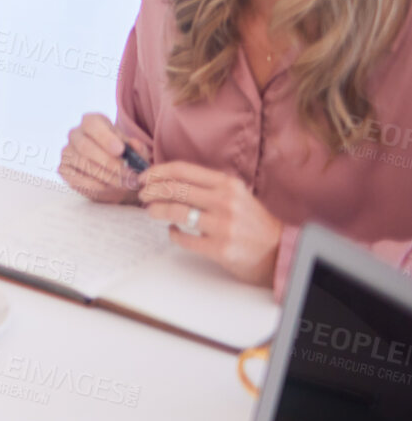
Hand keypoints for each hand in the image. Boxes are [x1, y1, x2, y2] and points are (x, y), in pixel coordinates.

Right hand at [58, 113, 146, 203]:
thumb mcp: (134, 150)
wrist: (112, 174)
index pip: (92, 124)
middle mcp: (75, 134)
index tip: (120, 150)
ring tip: (123, 184)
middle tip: (128, 175)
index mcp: (92, 122)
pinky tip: (108, 187)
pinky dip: (93, 184)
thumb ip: (137, 148)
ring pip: (81, 163)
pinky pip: (75, 177)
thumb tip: (135, 146)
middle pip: (85, 146)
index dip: (105, 137)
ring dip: (105, 176)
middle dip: (108, 163)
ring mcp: (67, 151)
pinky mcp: (63, 168)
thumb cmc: (122, 157)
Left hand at [139, 162, 283, 286]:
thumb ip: (208, 187)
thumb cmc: (251, 221)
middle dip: (151, 191)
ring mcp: (222, 225)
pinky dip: (172, 234)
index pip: (183, 170)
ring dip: (156, 210)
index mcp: (228, 184)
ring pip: (176, 212)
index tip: (144, 177)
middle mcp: (225, 201)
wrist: (278, 250)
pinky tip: (172, 231)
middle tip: (142, 195)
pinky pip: (184, 238)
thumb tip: (169, 181)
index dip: (158, 172)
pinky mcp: (219, 248)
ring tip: (151, 211)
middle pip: (175, 189)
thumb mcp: (236, 194)